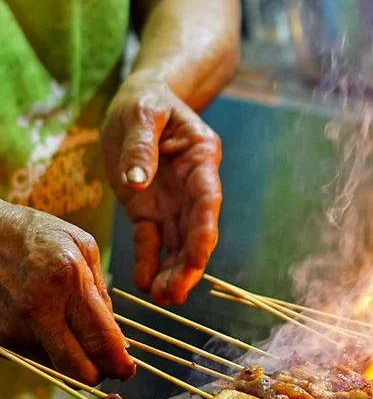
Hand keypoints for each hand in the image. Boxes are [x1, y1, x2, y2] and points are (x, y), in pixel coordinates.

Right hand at [0, 202, 134, 384]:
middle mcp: (38, 310)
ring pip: (58, 368)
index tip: (128, 370)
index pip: (100, 340)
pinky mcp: (0, 337)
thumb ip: (102, 292)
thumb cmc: (39, 236)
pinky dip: (51, 350)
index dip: (119, 363)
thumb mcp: (83, 247)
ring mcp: (15, 327)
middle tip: (109, 364)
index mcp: (67, 281)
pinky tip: (49, 324)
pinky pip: (37, 358)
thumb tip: (115, 334)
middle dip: (99, 372)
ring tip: (73, 331)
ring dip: (74, 360)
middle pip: (78, 370)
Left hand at [102, 73, 221, 304]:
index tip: (198, 257)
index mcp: (200, 158)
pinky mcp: (149, 211)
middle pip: (196, 230)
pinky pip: (151, 240)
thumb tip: (138, 185)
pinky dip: (148, 261)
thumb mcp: (140, 113)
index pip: (208, 200)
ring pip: (177, 242)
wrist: (138, 102)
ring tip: (161, 298)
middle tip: (175, 294)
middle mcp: (192, 186)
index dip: (204, 231)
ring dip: (172, 271)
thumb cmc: (145, 101)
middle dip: (189, 263)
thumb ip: (140, 147)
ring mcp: (172, 201)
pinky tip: (145, 282)